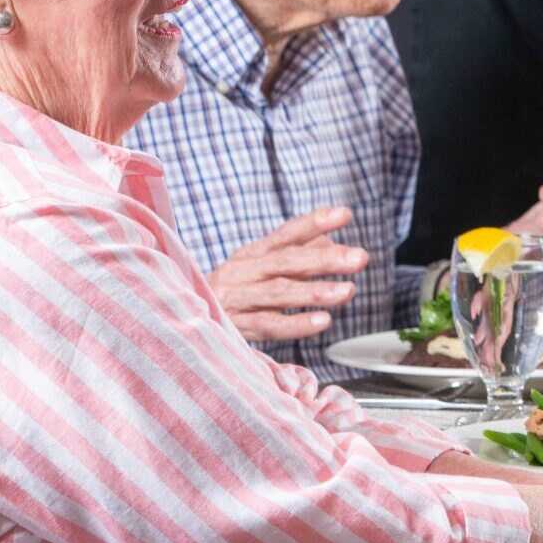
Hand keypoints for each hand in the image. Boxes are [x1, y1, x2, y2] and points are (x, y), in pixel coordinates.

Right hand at [207, 206, 369, 342]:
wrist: (182, 320)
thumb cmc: (235, 292)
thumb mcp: (261, 268)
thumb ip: (296, 254)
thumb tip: (331, 242)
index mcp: (253, 253)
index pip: (286, 234)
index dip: (314, 222)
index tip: (344, 214)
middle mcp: (242, 272)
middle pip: (286, 261)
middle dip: (325, 259)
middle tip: (360, 257)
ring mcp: (236, 299)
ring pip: (278, 292)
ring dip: (315, 291)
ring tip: (348, 291)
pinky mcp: (233, 328)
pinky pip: (268, 325)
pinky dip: (297, 323)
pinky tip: (323, 321)